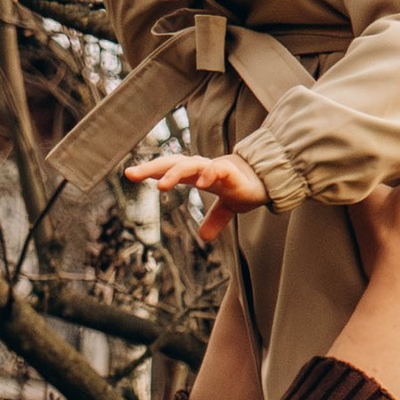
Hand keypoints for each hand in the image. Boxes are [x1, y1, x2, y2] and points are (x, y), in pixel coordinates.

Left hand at [130, 149, 269, 243]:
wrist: (270, 180)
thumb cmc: (245, 188)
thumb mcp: (227, 208)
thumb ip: (214, 220)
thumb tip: (203, 237)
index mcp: (197, 174)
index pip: (169, 168)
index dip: (150, 170)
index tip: (129, 174)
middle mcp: (203, 168)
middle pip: (173, 163)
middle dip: (152, 167)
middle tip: (132, 174)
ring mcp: (216, 168)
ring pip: (191, 165)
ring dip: (175, 173)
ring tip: (161, 186)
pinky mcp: (232, 172)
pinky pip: (218, 170)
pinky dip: (209, 174)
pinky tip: (200, 184)